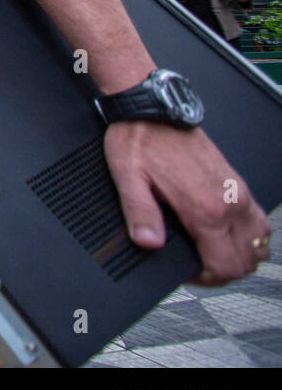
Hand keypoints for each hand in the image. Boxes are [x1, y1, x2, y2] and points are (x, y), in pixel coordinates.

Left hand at [104, 121, 270, 284]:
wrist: (152, 109)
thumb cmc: (139, 139)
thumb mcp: (128, 178)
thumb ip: (140, 214)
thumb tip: (149, 243)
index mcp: (204, 206)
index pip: (225, 265)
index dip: (207, 279)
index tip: (188, 273)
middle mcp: (229, 201)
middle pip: (248, 260)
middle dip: (224, 271)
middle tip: (198, 267)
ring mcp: (237, 191)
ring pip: (261, 241)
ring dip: (240, 254)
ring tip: (211, 252)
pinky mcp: (237, 182)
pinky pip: (259, 219)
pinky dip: (249, 235)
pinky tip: (223, 232)